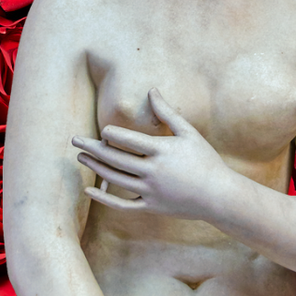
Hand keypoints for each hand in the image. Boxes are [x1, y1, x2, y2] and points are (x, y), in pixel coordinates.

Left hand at [71, 88, 236, 219]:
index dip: (112, 134)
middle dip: (93, 148)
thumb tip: (151, 89)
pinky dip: (104, 199)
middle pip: (115, 158)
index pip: (129, 140)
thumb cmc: (205, 161)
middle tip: (74, 140)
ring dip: (95, 167)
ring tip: (81, 157)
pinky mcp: (150, 206)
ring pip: (115, 178)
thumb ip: (167, 112)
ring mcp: (151, 191)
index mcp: (162, 151)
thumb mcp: (189, 134)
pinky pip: (122, 204)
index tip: (101, 130)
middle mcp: (154, 172)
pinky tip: (88, 190)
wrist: (220, 197)